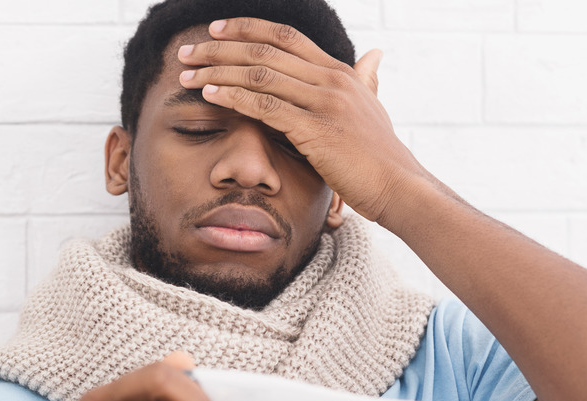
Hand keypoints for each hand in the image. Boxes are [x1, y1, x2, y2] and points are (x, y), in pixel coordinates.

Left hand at [177, 17, 431, 223]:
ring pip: (259, 75)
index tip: (217, 29)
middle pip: (264, 51)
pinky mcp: (315, 129)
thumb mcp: (373, 107)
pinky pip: (265, 106)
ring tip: (187, 75)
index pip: (285, 37)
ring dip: (216, 72)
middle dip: (220, 49)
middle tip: (187, 52)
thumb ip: (365, 80)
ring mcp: (324, 102)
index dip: (248, 29)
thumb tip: (374, 55)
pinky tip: (209, 96)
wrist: (399, 186)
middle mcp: (330, 79)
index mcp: (339, 71)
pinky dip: (233, 98)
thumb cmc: (381, 154)